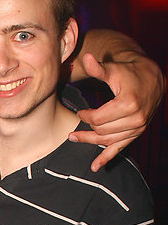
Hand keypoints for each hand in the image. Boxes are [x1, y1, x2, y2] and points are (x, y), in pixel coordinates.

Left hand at [69, 52, 165, 170]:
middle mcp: (135, 119)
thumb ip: (98, 69)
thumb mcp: (113, 70)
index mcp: (128, 104)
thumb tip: (86, 57)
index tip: (79, 111)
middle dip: (86, 130)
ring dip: (90, 142)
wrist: (151, 79)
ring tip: (74, 139)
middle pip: (102, 130)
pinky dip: (107, 158)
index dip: (85, 116)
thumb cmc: (129, 73)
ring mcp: (137, 128)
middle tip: (72, 130)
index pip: (99, 118)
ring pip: (108, 140)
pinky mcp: (136, 133)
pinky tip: (95, 167)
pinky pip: (120, 149)